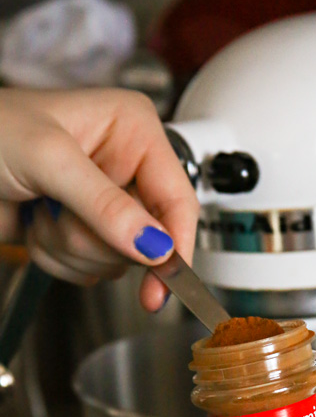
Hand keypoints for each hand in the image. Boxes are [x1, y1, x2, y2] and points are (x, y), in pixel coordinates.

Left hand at [0, 87, 198, 309]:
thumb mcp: (50, 160)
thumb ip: (106, 206)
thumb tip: (155, 245)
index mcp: (134, 132)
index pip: (178, 200)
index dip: (174, 245)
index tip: (162, 284)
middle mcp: (126, 168)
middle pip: (149, 240)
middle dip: (97, 237)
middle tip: (61, 210)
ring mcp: (105, 205)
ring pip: (117, 260)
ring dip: (70, 245)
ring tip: (42, 209)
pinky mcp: (84, 233)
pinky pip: (90, 271)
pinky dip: (56, 256)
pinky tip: (36, 223)